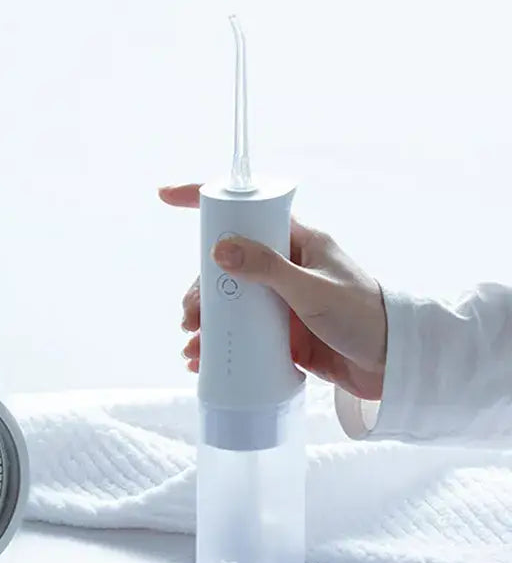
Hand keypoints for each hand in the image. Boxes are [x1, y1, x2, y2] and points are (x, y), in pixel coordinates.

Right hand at [158, 183, 387, 399]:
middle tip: (190, 316)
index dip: (206, 202)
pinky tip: (203, 360)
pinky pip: (241, 332)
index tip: (167, 197)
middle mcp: (285, 268)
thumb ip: (268, 269)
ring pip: (230, 301)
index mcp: (297, 242)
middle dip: (202, 289)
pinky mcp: (281, 333)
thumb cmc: (363, 318)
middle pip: (228, 265)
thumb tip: (219, 250)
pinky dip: (219, 344)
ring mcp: (281, 301)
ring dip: (207, 320)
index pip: (247, 211)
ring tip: (193, 345)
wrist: (393, 366)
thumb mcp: (312, 290)